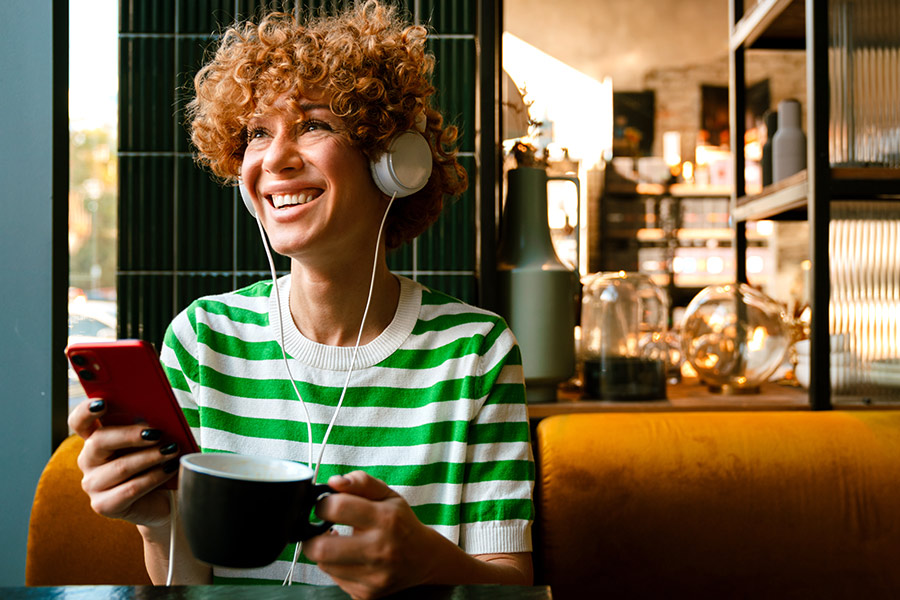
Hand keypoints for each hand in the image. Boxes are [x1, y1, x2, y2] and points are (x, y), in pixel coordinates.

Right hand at [67, 398, 178, 527]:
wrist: (163, 499)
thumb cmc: (155, 462)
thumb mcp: (151, 441)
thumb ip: (147, 426)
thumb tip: (160, 411)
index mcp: (95, 439)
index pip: (80, 422)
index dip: (87, 411)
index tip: (103, 402)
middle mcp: (88, 460)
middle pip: (99, 441)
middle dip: (130, 435)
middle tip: (157, 432)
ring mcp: (92, 484)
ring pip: (120, 467)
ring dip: (150, 457)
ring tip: (172, 450)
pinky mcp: (104, 505)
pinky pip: (131, 489)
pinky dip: (154, 477)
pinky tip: (170, 469)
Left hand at [302, 471, 443, 598]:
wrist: (424, 558)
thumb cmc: (401, 523)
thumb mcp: (387, 495)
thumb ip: (361, 482)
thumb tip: (334, 482)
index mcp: (385, 519)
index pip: (337, 508)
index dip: (323, 504)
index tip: (325, 506)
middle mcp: (380, 550)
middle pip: (321, 548)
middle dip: (312, 536)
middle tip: (320, 528)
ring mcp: (373, 576)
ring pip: (324, 565)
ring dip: (325, 551)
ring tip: (339, 542)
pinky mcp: (367, 593)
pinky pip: (335, 579)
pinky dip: (336, 566)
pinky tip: (349, 557)